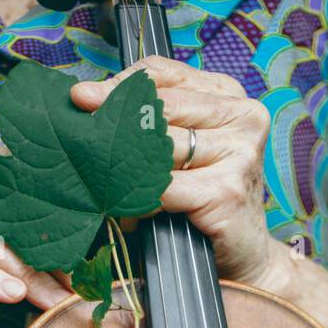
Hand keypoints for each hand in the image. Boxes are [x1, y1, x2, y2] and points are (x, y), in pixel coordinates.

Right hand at [0, 130, 70, 310]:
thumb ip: (5, 213)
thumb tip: (67, 243)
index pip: (29, 180)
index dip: (65, 215)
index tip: (97, 246)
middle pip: (15, 211)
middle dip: (54, 251)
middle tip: (87, 282)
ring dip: (30, 274)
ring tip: (60, 298)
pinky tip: (12, 296)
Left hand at [71, 57, 282, 287]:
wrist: (245, 253)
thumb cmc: (208, 199)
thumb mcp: (185, 151)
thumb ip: (155, 124)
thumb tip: (90, 105)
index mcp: (227, 95)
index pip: (164, 74)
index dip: (119, 85)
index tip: (82, 99)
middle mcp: (241, 116)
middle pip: (161, 107)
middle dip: (116, 124)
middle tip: (82, 137)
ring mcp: (239, 152)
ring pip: (161, 148)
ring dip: (127, 168)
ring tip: (104, 181)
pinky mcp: (228, 190)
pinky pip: (166, 188)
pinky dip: (141, 199)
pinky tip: (128, 209)